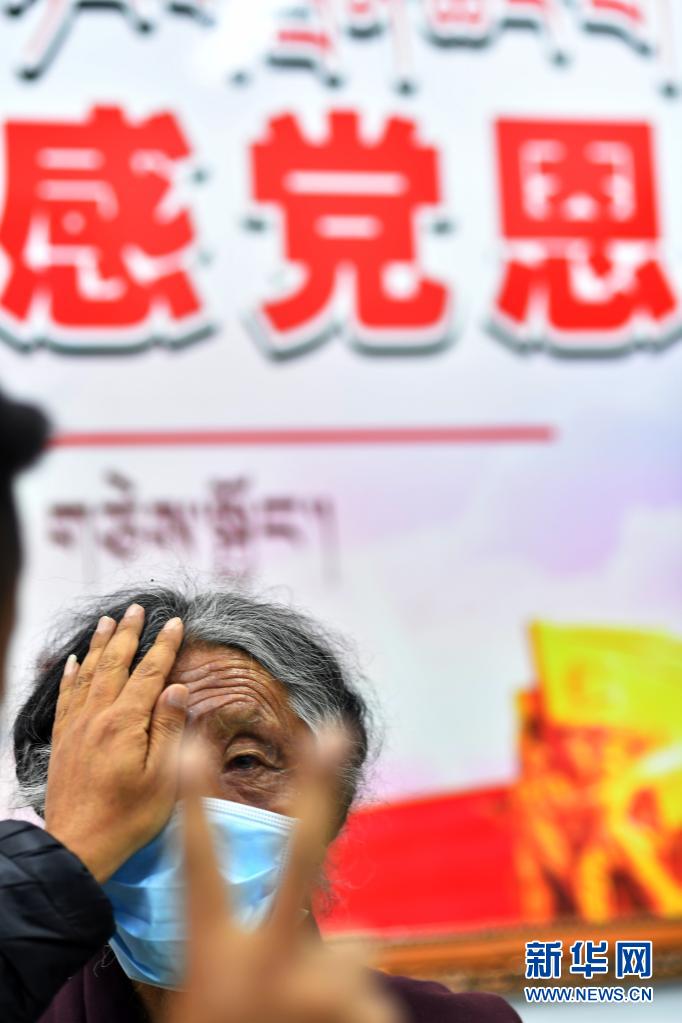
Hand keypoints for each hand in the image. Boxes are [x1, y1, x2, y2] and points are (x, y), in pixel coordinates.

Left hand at [44, 604, 187, 882]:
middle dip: (127, 633)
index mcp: (126, 723)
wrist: (78, 847)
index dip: (164, 646)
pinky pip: (66, 696)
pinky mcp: (63, 741)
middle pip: (114, 664)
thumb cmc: (129, 816)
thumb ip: (170, 728)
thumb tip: (177, 688)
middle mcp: (97, 717)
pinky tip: (72, 662)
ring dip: (98, 644)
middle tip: (137, 608)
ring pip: (88, 674)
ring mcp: (77, 727)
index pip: (149, 673)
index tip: (175, 622)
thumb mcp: (164, 777)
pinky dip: (70, 674)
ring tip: (106, 621)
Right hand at [168, 733, 401, 1022]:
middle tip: (333, 729)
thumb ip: (264, 956)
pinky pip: (373, 993)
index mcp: (213, 957)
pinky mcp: (353, 1014)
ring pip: (356, 953)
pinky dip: (361, 1013)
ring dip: (344, 984)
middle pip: (297, 855)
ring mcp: (311, 990)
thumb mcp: (216, 1001)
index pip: (197, 864)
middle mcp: (263, 963)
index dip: (193, 801)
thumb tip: (360, 935)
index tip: (192, 744)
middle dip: (316, 785)